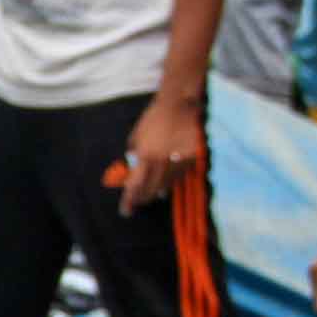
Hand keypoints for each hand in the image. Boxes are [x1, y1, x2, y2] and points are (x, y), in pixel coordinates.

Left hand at [120, 92, 206, 213]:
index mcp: (145, 156)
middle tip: (137, 203)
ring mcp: (178, 162)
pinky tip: (166, 188)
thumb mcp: (137, 136)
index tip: (125, 211)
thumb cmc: (154, 117)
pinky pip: (179, 177)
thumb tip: (130, 171)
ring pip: (166, 186)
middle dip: (142, 198)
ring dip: (156, 193)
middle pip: (151, 190)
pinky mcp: (191, 160)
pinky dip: (171, 184)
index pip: (135, 185)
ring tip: (151, 197)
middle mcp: (161, 162)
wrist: (180, 105)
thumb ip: (133, 154)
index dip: (129, 200)